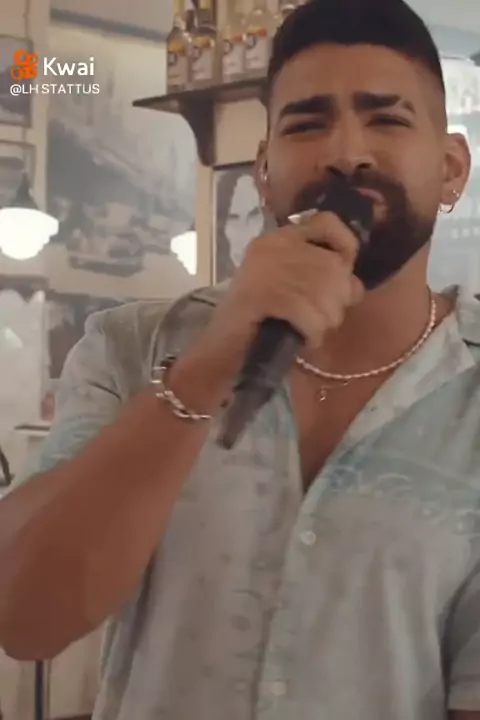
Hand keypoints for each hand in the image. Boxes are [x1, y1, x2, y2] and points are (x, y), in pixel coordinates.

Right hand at [172, 211, 364, 402]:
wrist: (221, 349)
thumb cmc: (262, 323)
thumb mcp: (297, 292)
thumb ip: (325, 281)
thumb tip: (354, 286)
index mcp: (280, 239)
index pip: (326, 223)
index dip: (345, 246)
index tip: (344, 275)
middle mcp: (272, 246)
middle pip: (333, 266)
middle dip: (337, 301)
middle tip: (321, 319)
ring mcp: (262, 269)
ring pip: (324, 292)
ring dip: (325, 321)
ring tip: (310, 331)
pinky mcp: (257, 295)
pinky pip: (306, 312)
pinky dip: (312, 331)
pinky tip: (304, 338)